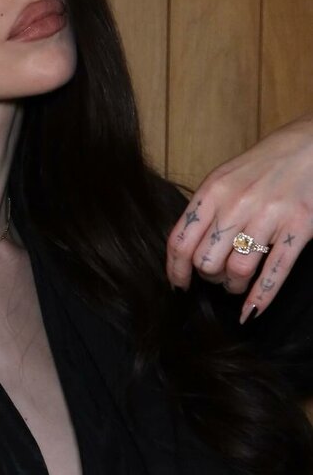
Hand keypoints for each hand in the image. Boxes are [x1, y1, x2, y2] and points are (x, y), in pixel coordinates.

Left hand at [166, 113, 312, 322]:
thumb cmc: (267, 162)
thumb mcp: (226, 177)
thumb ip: (206, 209)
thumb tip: (184, 249)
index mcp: (213, 190)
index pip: (180, 241)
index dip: (175, 270)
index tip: (178, 283)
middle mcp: (237, 203)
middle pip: (205, 261)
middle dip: (209, 277)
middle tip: (218, 276)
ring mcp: (269, 216)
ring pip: (236, 270)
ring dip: (233, 286)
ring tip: (236, 283)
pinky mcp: (299, 227)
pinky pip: (274, 272)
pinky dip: (260, 298)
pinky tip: (251, 311)